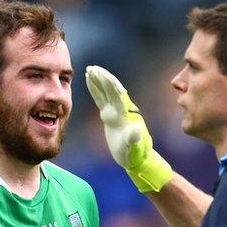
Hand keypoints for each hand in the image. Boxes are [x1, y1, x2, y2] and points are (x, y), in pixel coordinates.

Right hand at [85, 65, 172, 192]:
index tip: (100, 74)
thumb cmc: (136, 155)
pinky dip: (96, 90)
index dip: (109, 84)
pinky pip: (101, 100)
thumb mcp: (135, 149)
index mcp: (125, 115)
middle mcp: (121, 110)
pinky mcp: (109, 116)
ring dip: (98, 81)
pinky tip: (90, 82)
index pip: (116, 96)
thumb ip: (134, 139)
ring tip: (89, 70)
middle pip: (111, 90)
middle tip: (92, 68)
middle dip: (102, 79)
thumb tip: (136, 128)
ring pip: (105, 93)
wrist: (136, 158)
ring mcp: (115, 112)